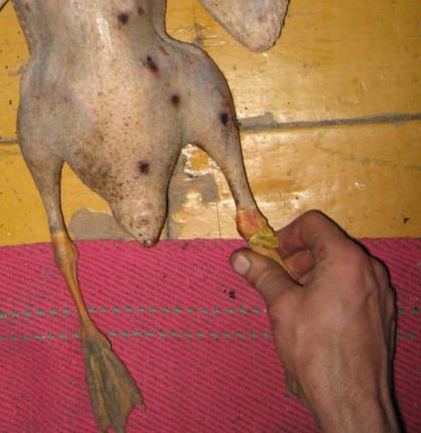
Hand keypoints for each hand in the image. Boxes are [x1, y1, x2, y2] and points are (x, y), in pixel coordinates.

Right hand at [231, 210, 397, 431]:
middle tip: (278, 277)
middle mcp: (369, 269)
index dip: (287, 234)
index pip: (313, 224)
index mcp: (346, 259)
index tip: (271, 253)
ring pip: (342, 265)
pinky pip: (355, 286)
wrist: (352, 400)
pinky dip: (333, 288)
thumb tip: (239, 257)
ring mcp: (380, 292)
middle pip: (329, 243)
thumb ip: (262, 274)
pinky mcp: (383, 313)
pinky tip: (316, 315)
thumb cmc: (316, 350)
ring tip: (294, 299)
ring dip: (314, 273)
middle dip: (299, 256)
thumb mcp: (282, 306)